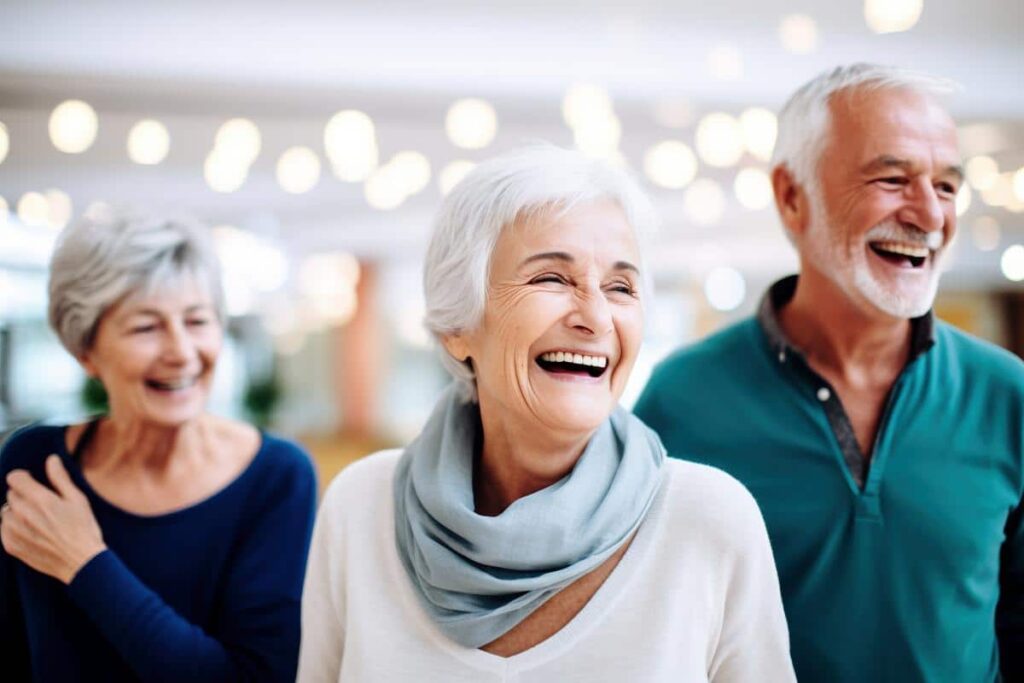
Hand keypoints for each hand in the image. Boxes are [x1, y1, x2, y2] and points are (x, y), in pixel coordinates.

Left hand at [1, 455, 106, 583]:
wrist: (80, 562)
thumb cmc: (83, 528)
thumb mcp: (77, 499)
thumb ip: (60, 478)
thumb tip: (51, 459)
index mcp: (40, 499)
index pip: (14, 478)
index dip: (24, 477)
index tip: (32, 482)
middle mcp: (22, 514)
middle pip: (11, 494)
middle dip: (23, 495)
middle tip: (42, 505)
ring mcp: (14, 531)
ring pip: (6, 512)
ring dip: (17, 512)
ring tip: (37, 520)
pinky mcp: (11, 545)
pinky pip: (3, 529)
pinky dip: (13, 527)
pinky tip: (32, 532)